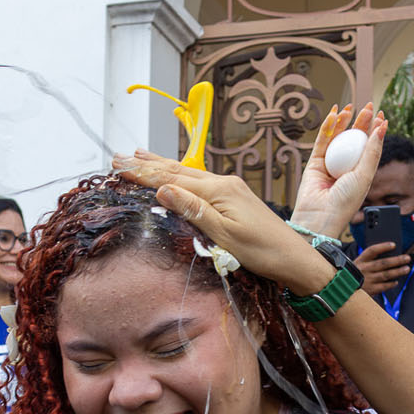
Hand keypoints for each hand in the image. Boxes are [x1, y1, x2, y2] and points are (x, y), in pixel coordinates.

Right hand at [113, 152, 329, 294]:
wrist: (294, 258)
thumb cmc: (262, 251)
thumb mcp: (224, 235)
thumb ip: (194, 210)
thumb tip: (163, 189)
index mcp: (218, 191)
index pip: (172, 179)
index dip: (144, 173)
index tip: (119, 166)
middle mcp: (223, 183)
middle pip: (177, 170)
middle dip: (148, 164)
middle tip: (120, 157)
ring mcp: (229, 189)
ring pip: (188, 173)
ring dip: (162, 165)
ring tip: (141, 155)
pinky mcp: (234, 197)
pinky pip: (199, 181)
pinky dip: (179, 175)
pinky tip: (175, 174)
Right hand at [290, 103, 388, 236]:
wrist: (320, 217)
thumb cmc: (344, 202)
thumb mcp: (364, 175)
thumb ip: (372, 152)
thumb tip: (381, 129)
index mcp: (362, 172)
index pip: (371, 147)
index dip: (376, 131)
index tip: (382, 116)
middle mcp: (346, 167)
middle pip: (355, 139)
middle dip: (362, 122)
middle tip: (368, 106)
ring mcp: (330, 164)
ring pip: (338, 137)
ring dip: (345, 121)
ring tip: (351, 107)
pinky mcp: (315, 162)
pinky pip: (322, 141)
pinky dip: (328, 126)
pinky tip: (335, 114)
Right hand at [352, 240, 410, 296]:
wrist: (341, 289)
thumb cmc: (352, 275)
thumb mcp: (356, 265)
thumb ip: (368, 261)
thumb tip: (388, 257)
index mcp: (360, 260)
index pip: (372, 251)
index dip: (383, 247)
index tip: (393, 245)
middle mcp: (364, 269)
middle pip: (383, 263)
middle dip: (397, 260)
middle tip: (407, 258)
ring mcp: (367, 280)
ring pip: (386, 274)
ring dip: (398, 271)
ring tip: (406, 268)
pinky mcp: (370, 290)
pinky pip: (383, 286)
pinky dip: (391, 284)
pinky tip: (396, 281)